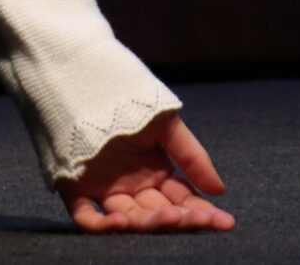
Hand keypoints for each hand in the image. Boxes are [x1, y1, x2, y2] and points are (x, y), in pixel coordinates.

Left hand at [58, 111, 235, 232]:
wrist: (84, 74)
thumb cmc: (128, 98)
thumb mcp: (165, 124)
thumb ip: (192, 156)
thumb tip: (220, 191)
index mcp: (155, 173)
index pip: (182, 201)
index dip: (203, 212)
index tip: (225, 221)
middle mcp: (131, 186)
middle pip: (158, 214)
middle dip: (182, 220)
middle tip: (200, 219)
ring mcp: (104, 188)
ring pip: (130, 218)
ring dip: (150, 222)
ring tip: (171, 216)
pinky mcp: (75, 187)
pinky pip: (85, 216)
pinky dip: (102, 224)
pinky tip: (121, 221)